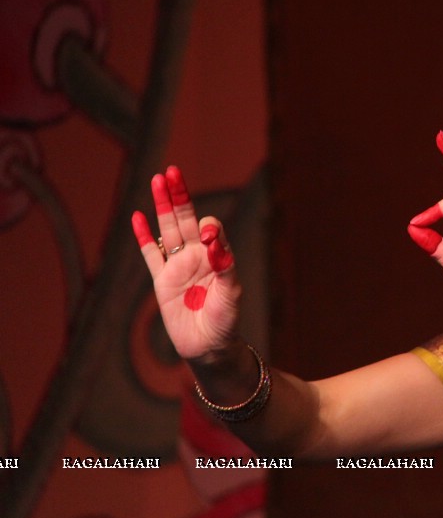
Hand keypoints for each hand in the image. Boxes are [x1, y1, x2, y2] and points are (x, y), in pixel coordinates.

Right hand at [131, 166, 240, 361]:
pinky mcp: (162, 281)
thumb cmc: (225, 320)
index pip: (211, 229)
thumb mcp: (230, 293)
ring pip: (168, 230)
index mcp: (216, 256)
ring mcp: (178, 267)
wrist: (208, 346)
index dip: (209, 227)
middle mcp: (197, 256)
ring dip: (162, 207)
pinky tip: (137, 217)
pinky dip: (144, 237)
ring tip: (157, 181)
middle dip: (179, 196)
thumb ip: (224, 267)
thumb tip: (214, 241)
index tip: (208, 234)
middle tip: (172, 171)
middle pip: (186, 219)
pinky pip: (150, 255)